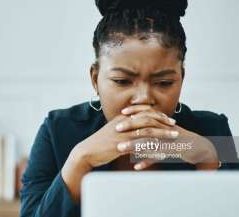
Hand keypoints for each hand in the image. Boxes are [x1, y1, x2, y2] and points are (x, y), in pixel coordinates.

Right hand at [61, 105, 177, 200]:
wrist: (87, 151)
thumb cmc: (100, 142)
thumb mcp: (113, 131)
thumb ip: (124, 127)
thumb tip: (136, 128)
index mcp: (122, 118)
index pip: (142, 111)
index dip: (156, 113)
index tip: (166, 117)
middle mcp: (123, 122)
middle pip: (147, 118)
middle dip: (162, 120)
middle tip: (174, 124)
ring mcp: (122, 133)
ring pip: (147, 130)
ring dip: (163, 132)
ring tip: (174, 135)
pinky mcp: (122, 144)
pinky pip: (141, 145)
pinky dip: (154, 147)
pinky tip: (162, 151)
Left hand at [118, 105, 219, 169]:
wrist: (198, 147)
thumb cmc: (178, 138)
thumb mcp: (166, 128)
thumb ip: (154, 124)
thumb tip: (137, 121)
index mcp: (163, 122)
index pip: (147, 112)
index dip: (134, 111)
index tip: (121, 113)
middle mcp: (165, 129)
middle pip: (146, 124)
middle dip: (130, 126)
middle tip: (116, 129)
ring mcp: (169, 141)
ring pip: (150, 141)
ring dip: (134, 145)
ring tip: (120, 149)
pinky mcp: (173, 152)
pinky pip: (158, 157)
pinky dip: (147, 162)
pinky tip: (136, 166)